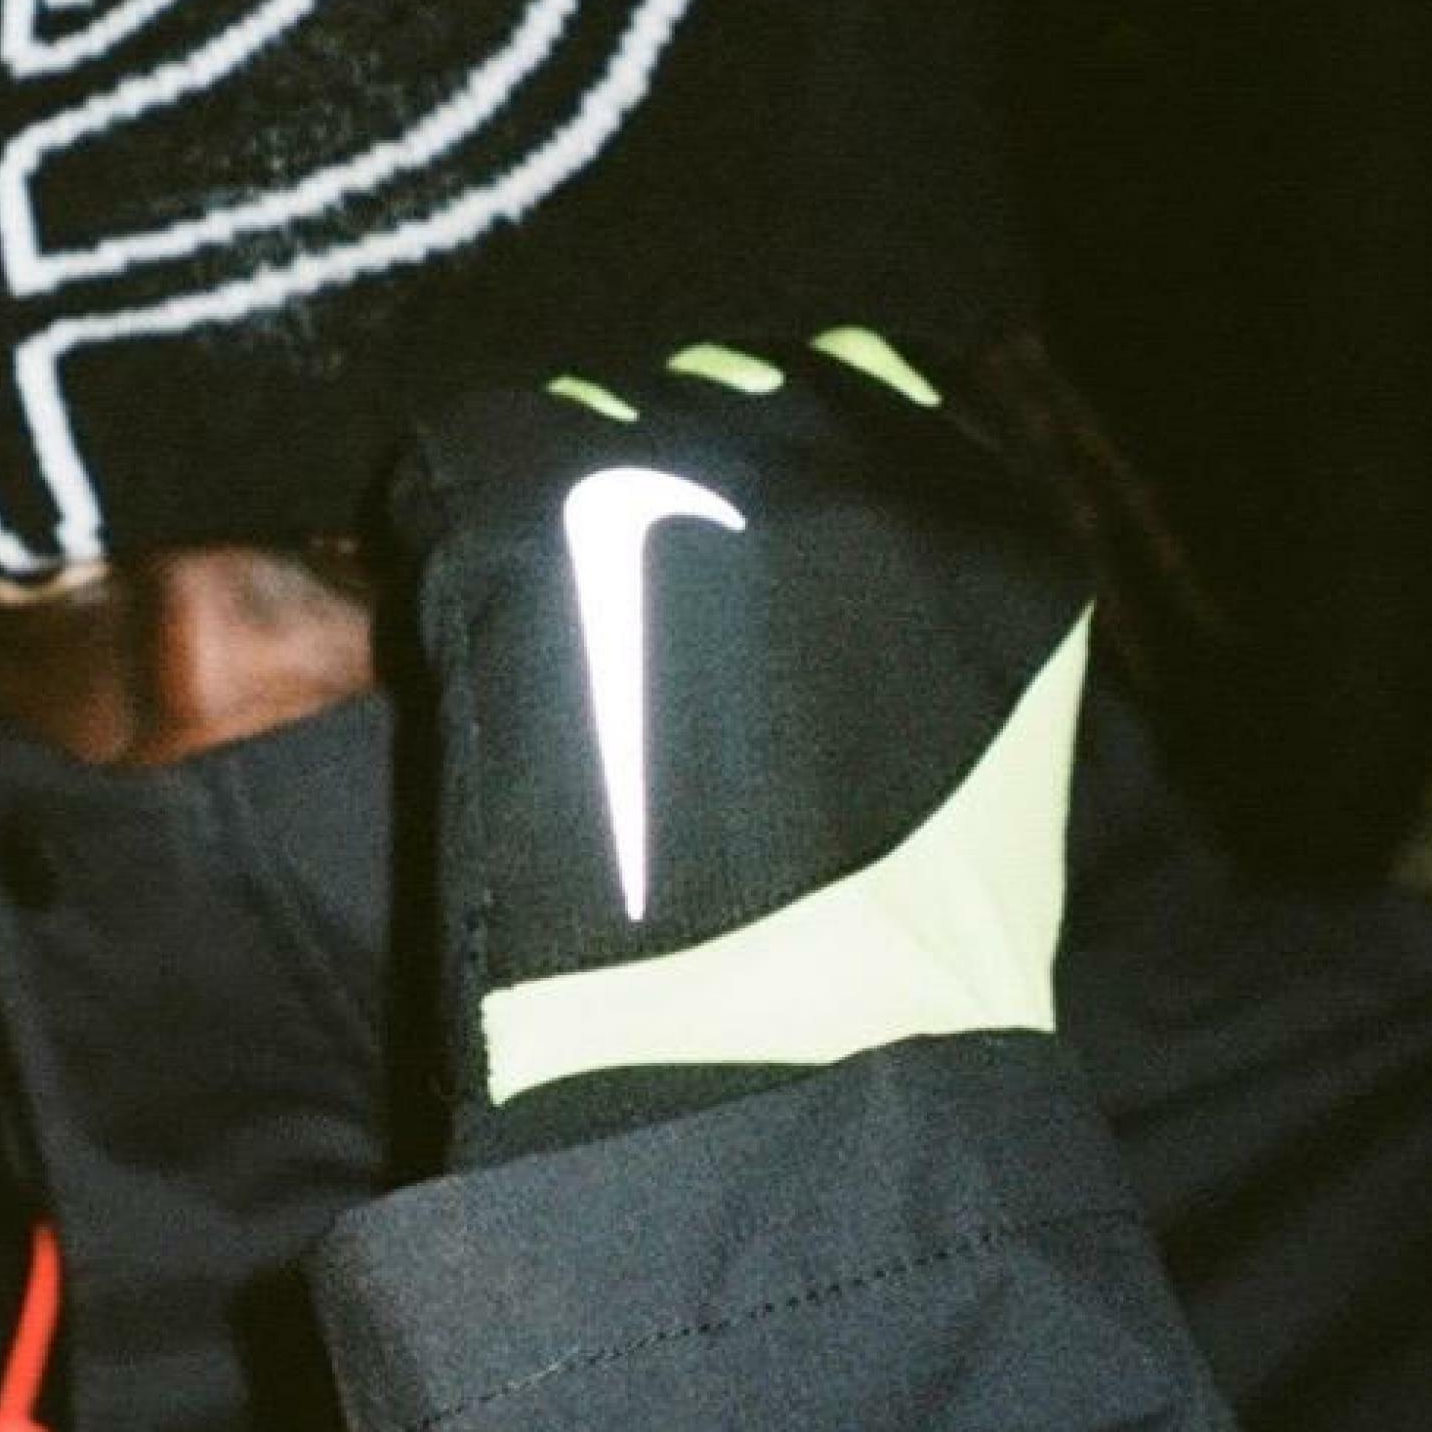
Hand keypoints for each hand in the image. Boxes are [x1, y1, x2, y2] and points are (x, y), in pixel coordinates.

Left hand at [388, 333, 1096, 1164]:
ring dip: (559, 502)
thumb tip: (798, 558)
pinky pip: (459, 455)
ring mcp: (703, 475)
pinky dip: (444, 523)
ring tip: (544, 640)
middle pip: (713, 387)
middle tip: (615, 608)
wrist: (788, 1052)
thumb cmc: (886, 957)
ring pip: (586, 415)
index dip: (761, 461)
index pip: (855, 379)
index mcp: (987, 516)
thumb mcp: (975, 746)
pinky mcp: (547, 511)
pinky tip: (462, 630)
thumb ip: (910, 613)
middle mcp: (857, 460)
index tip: (713, 536)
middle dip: (660, 472)